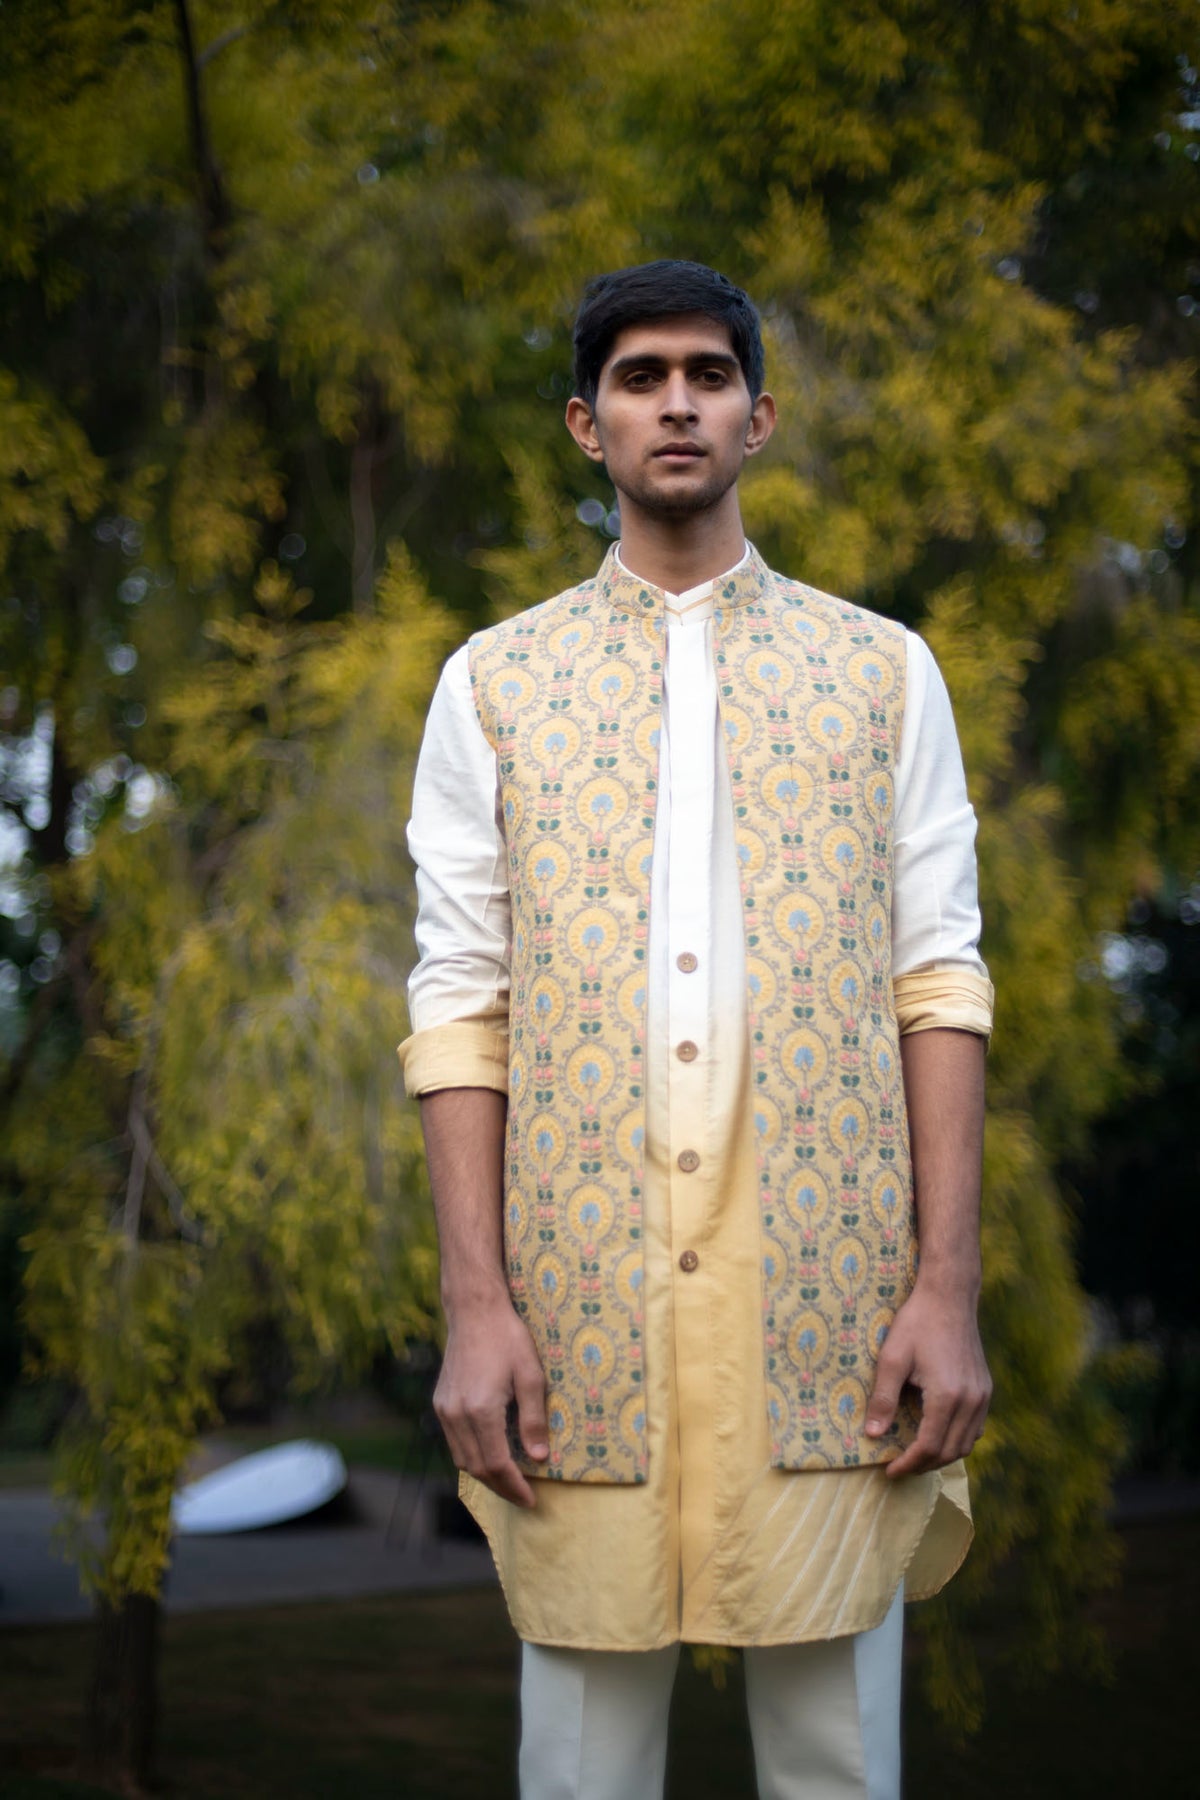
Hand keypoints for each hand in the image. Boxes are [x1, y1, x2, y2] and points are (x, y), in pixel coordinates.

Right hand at [434, 1295, 548, 1507]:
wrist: (474, 1312)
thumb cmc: (508, 1338)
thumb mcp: (531, 1375)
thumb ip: (534, 1419)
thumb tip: (539, 1458)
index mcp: (481, 1410)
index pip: (497, 1464)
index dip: (515, 1486)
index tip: (531, 1500)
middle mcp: (457, 1414)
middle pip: (477, 1468)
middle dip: (501, 1488)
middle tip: (523, 1496)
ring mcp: (444, 1410)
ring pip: (462, 1459)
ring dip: (485, 1476)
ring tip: (509, 1482)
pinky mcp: (440, 1403)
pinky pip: (454, 1443)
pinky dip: (472, 1457)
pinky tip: (489, 1456)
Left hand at [864, 1278, 991, 1477]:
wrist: (949, 1296)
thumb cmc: (916, 1323)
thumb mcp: (892, 1358)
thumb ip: (883, 1399)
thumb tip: (873, 1435)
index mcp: (947, 1396)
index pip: (929, 1447)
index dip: (909, 1464)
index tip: (889, 1471)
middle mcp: (971, 1400)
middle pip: (951, 1452)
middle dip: (924, 1465)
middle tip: (900, 1466)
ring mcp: (982, 1395)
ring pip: (967, 1443)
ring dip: (942, 1455)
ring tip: (917, 1455)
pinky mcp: (985, 1388)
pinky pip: (976, 1427)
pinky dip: (957, 1439)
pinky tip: (938, 1433)